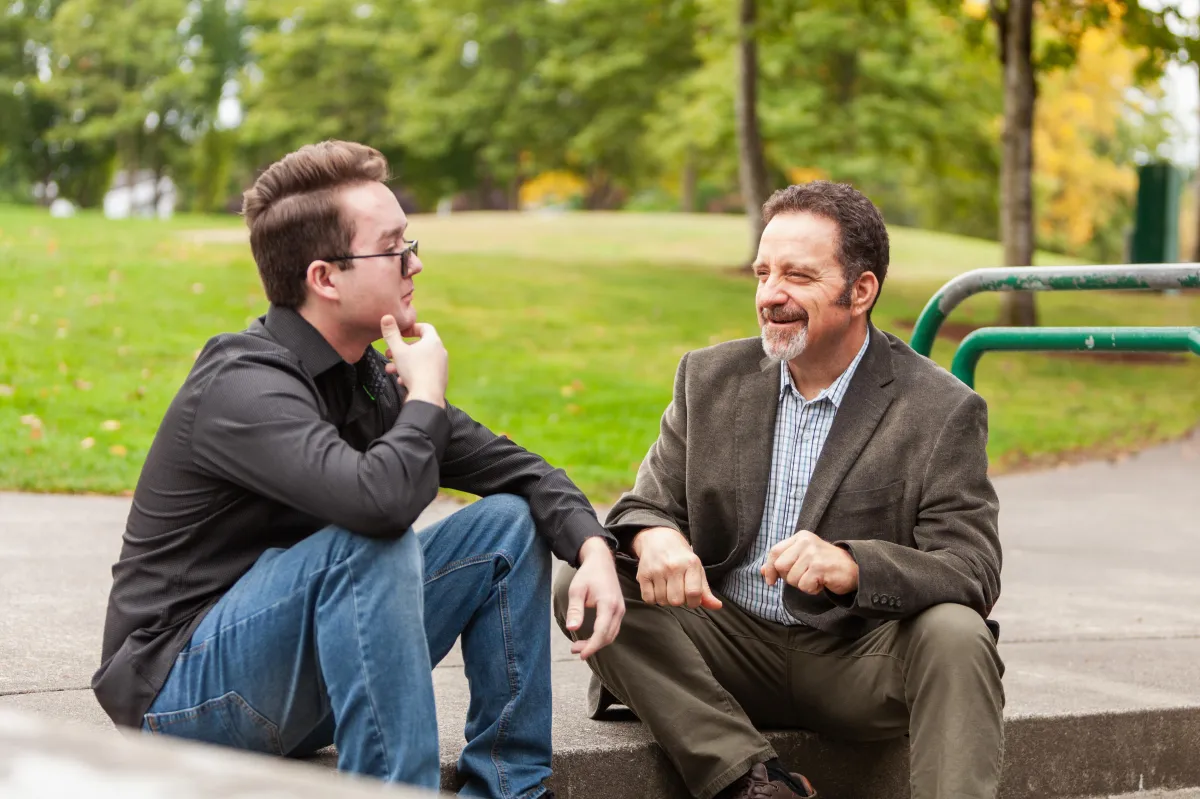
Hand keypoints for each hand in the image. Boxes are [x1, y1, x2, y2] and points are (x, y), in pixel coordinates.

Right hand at [380, 315, 447, 407]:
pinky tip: (402, 381)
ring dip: (404, 363)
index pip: (424, 327)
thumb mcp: (398, 350)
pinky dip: (412, 374)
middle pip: (419, 345)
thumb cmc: (414, 371)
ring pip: (419, 360)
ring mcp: (441, 367)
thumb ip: (391, 334)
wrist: (427, 397)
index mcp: (433, 342)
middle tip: (389, 354)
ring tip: (391, 370)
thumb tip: (386, 316)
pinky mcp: (439, 379)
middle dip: (402, 350)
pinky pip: (424, 372)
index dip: (410, 328)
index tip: (399, 334)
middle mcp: (440, 352)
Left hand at [562, 537, 625, 659]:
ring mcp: (620, 609)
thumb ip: (575, 610)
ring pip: (611, 634)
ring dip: (597, 643)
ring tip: (579, 646)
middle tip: (574, 650)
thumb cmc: (588, 575)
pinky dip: (602, 636)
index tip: (580, 654)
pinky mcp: (619, 610)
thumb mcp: (577, 590)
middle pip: (607, 636)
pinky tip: (590, 638)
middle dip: (592, 646)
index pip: (601, 632)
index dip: (591, 646)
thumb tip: (572, 629)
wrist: (601, 562)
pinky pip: (612, 628)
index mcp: (608, 604)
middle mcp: (618, 608)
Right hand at [631, 526, 721, 609]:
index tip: (692, 598)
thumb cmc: (681, 557)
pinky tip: (657, 588)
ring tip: (667, 588)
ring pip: (662, 601)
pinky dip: (653, 598)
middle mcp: (673, 566)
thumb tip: (717, 606)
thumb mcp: (696, 569)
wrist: (658, 539)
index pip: (694, 593)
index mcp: (690, 564)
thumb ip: (706, 591)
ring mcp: (656, 570)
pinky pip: (648, 599)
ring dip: (666, 599)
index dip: (694, 602)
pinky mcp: (643, 574)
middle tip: (678, 591)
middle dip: (679, 601)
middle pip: (677, 600)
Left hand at [761, 530, 858, 594]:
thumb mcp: (802, 558)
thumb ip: (783, 562)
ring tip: (815, 578)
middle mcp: (806, 542)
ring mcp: (813, 554)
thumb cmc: (826, 565)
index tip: (770, 581)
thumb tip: (762, 571)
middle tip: (805, 577)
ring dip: (802, 585)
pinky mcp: (819, 567)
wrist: (854, 569)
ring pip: (792, 578)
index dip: (769, 568)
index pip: (774, 551)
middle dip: (789, 578)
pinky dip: (811, 589)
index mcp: (800, 537)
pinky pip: (804, 586)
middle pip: (780, 566)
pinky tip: (821, 582)